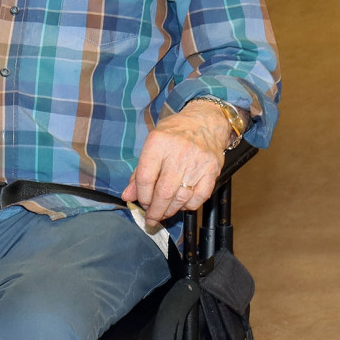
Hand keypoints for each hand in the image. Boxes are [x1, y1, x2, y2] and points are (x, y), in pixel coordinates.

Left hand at [123, 102, 231, 228]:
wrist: (205, 121)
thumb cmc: (174, 133)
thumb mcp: (152, 145)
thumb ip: (139, 172)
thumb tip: (128, 196)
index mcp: (158, 142)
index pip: (145, 178)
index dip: (142, 196)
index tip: (142, 203)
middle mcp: (178, 152)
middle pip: (163, 192)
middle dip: (155, 210)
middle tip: (151, 218)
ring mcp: (197, 162)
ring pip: (181, 198)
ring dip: (170, 210)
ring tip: (164, 212)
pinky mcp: (212, 170)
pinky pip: (199, 197)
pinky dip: (189, 206)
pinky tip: (181, 204)